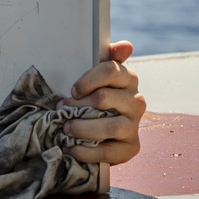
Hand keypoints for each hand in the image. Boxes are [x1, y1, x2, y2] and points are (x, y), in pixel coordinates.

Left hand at [57, 40, 145, 164]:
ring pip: (110, 126)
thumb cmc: (95, 94)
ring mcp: (135, 125)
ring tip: (66, 128)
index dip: (88, 80)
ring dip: (82, 128)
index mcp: (128, 78)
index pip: (111, 70)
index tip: (74, 89)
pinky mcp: (131, 147)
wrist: (102, 128)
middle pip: (104, 99)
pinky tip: (72, 148)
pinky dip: (87, 151)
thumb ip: (108, 56)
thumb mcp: (96, 74)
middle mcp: (136, 101)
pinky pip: (110, 152)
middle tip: (61, 109)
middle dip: (78, 105)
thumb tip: (126, 46)